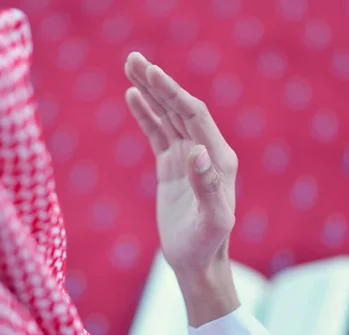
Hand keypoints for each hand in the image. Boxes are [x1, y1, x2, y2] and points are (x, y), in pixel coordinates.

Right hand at [124, 52, 237, 275]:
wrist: (196, 261)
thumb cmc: (206, 244)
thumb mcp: (212, 221)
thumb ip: (208, 187)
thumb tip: (199, 151)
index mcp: (219, 158)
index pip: (194, 115)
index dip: (173, 93)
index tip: (151, 72)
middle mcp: (205, 151)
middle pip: (179, 108)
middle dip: (158, 84)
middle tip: (133, 58)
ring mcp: (188, 157)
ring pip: (167, 117)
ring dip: (150, 93)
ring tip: (129, 67)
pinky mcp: (173, 166)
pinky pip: (157, 133)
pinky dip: (145, 115)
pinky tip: (133, 97)